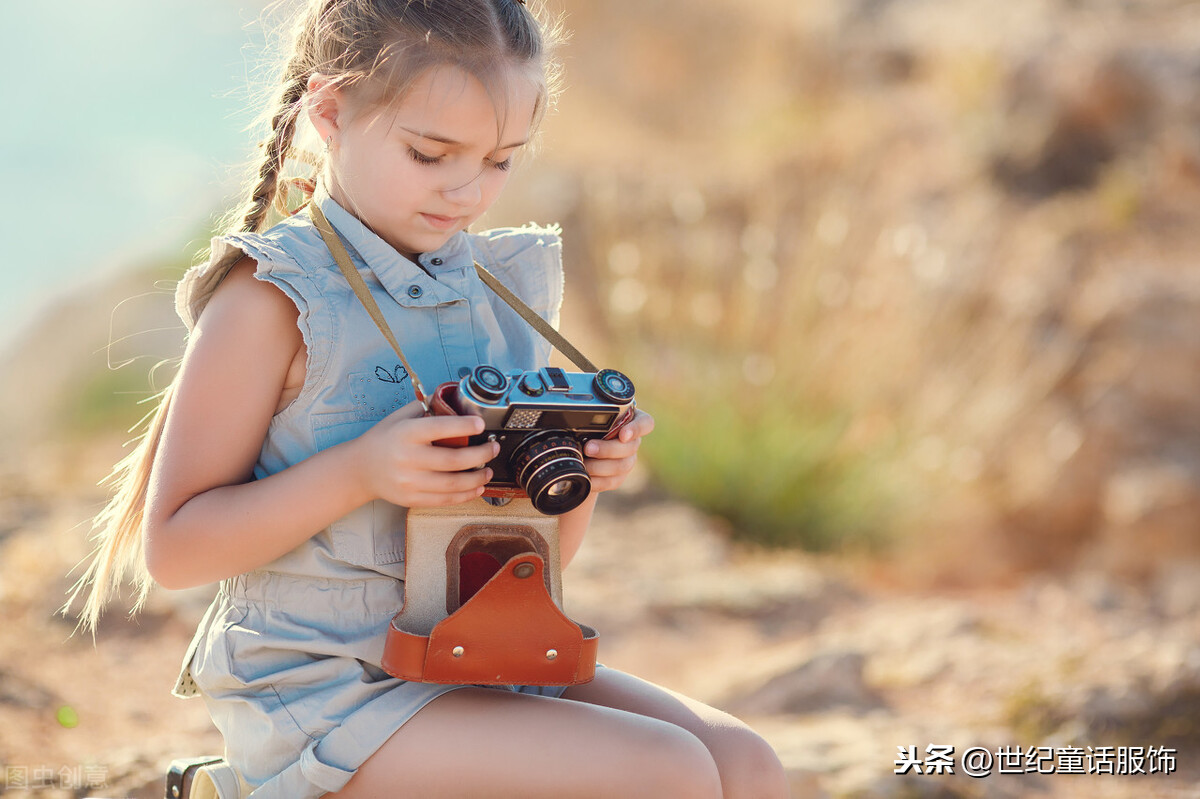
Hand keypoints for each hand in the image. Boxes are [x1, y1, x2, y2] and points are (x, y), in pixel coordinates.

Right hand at [354, 401, 498, 507]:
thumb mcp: (400, 417)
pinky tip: (477, 487)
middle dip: (480, 455)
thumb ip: (426, 407)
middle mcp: (407, 459)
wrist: (360, 469)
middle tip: (493, 448)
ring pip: (452, 484)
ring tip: (489, 470)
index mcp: (406, 434)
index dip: (463, 427)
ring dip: (477, 478)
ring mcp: (409, 482)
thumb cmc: (385, 439)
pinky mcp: (411, 499)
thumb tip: (455, 399)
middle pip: (453, 460)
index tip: (481, 424)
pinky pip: (444, 500)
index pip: (438, 428)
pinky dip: (465, 495)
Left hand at [581, 408, 654, 492]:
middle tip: (588, 448)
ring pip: (623, 465)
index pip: (645, 423)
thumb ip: (588, 414)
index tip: (623, 435)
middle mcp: (632, 440)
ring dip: (601, 466)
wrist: (579, 446)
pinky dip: (599, 481)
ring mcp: (628, 459)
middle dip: (608, 449)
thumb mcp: (586, 416)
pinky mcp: (619, 476)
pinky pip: (614, 481)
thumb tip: (571, 414)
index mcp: (630, 420)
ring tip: (584, 464)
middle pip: (631, 447)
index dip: (637, 429)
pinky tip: (587, 479)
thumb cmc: (585, 425)